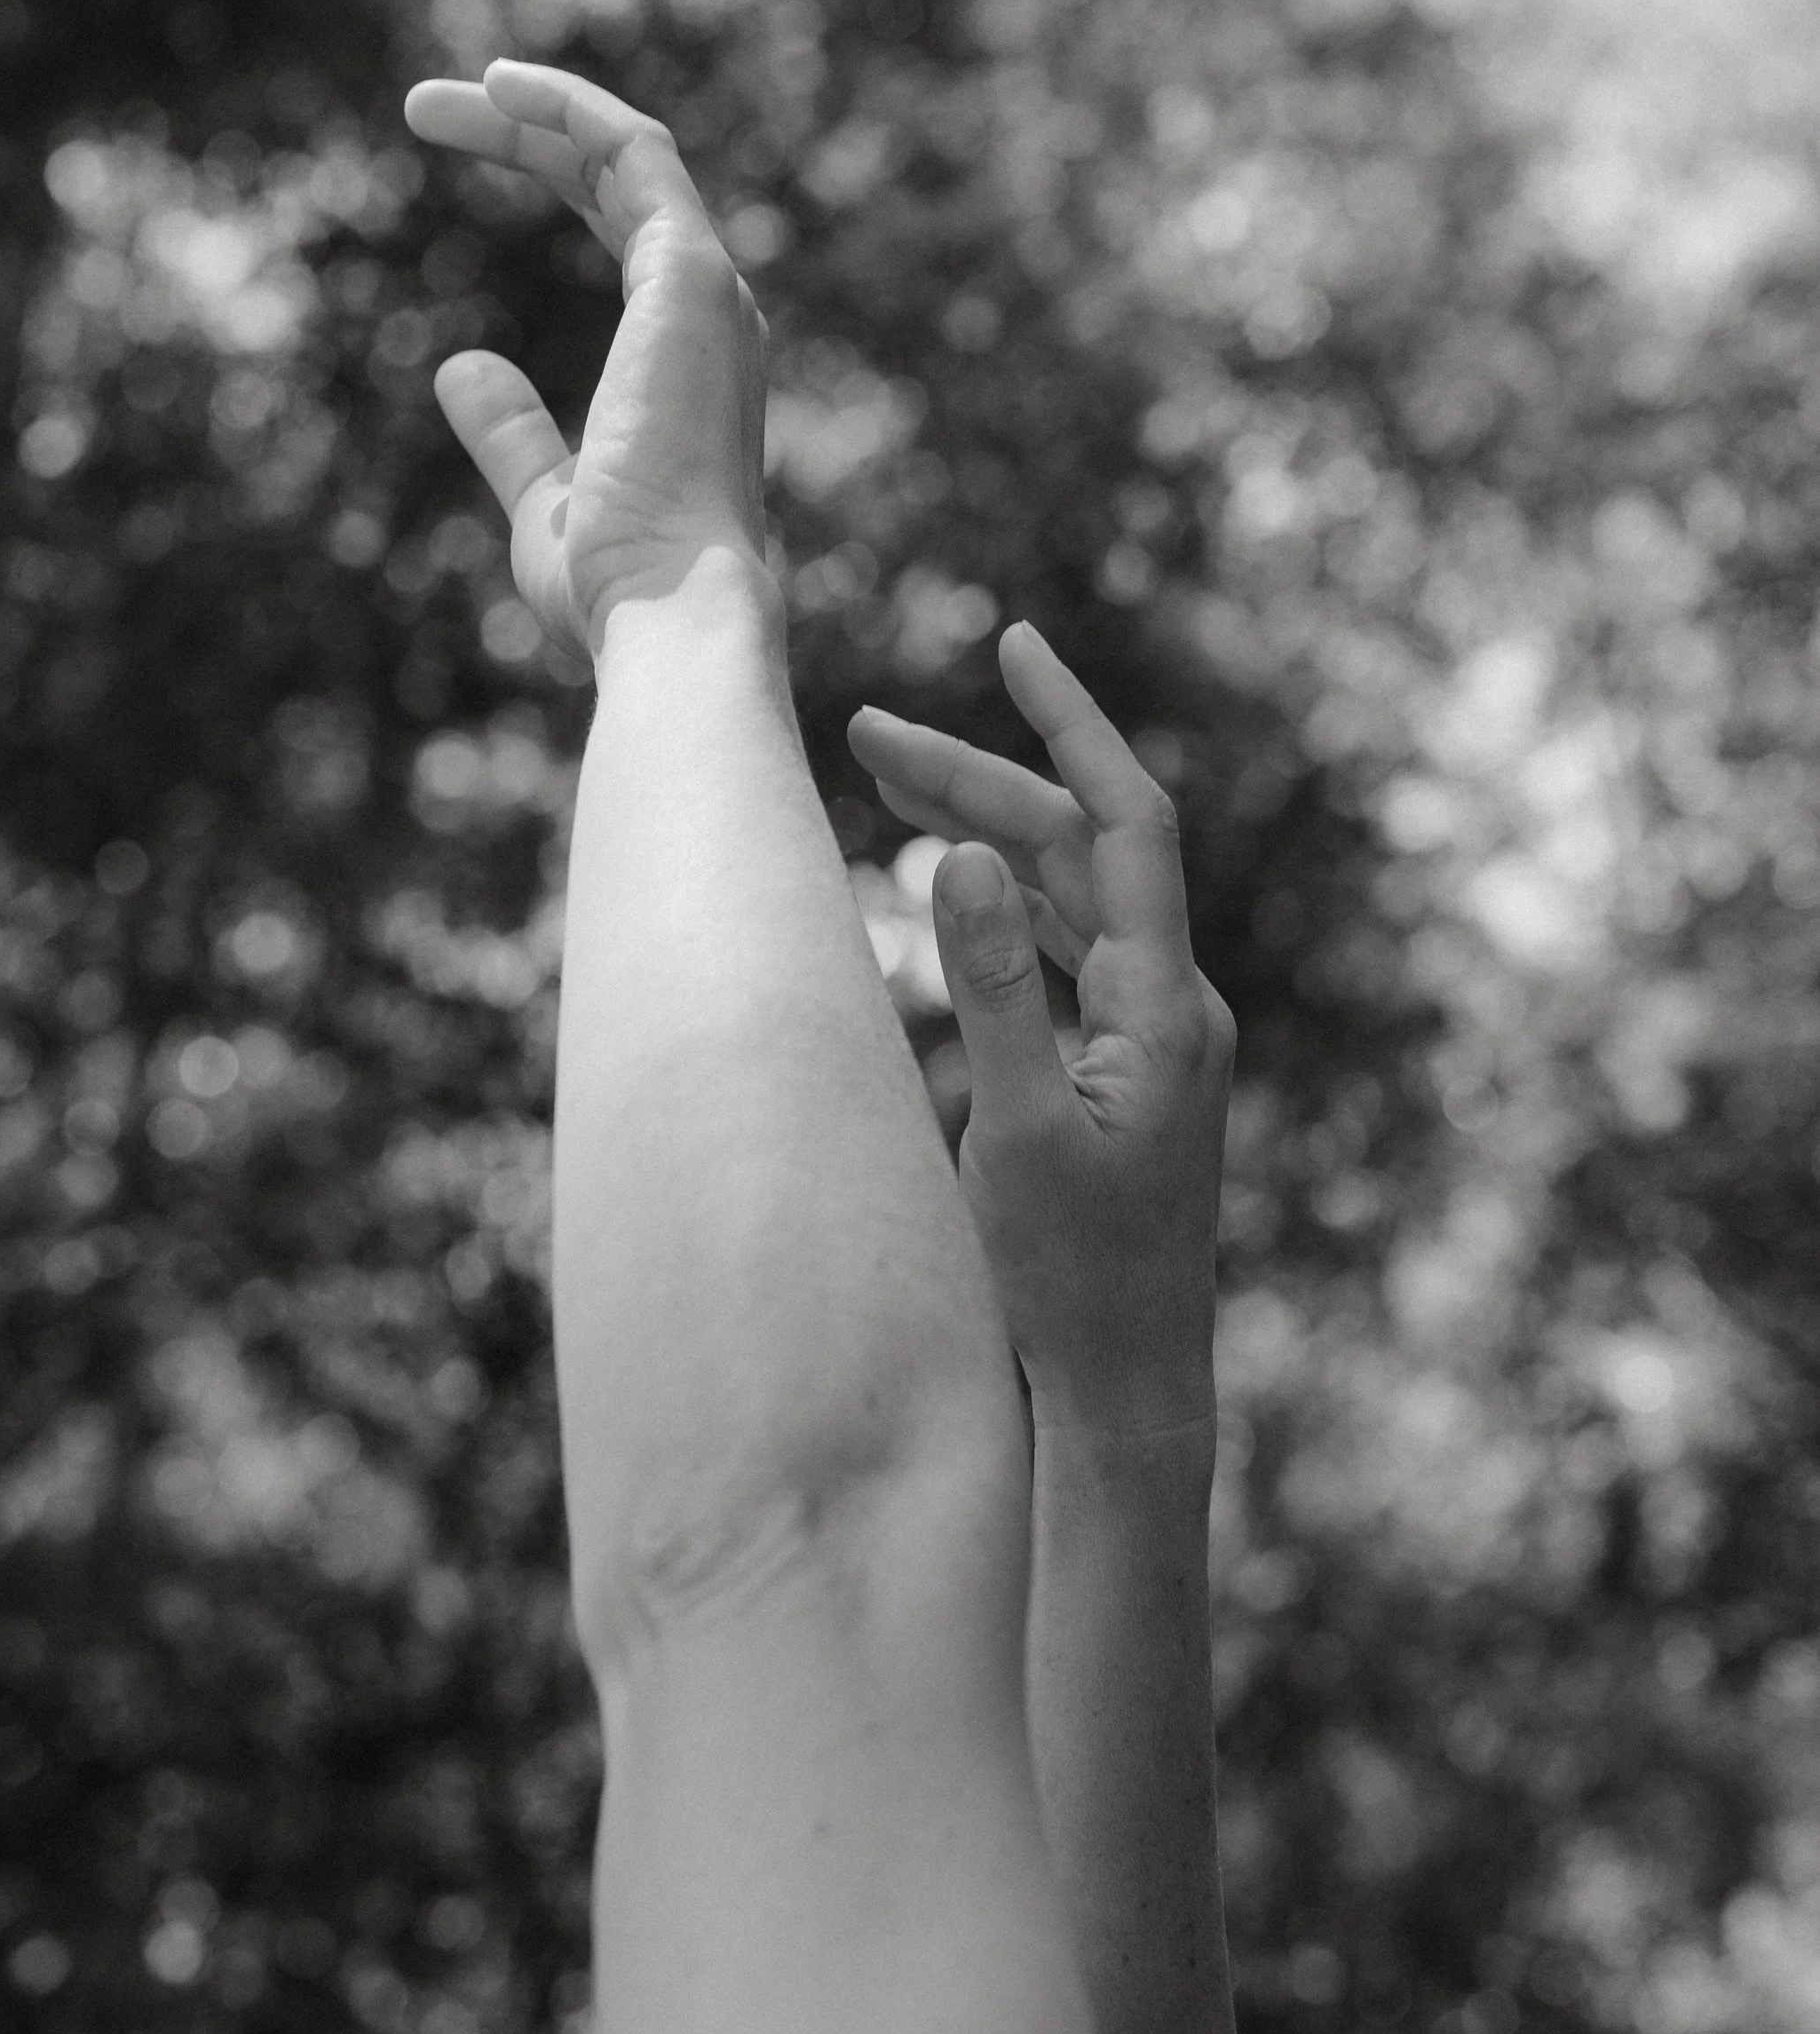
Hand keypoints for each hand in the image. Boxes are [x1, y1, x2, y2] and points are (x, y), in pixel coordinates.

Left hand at [402, 60, 770, 672]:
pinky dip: (570, 111)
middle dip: (526, 134)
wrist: (667, 611)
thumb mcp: (541, 499)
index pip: (622, 230)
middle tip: (424, 105)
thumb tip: (459, 367)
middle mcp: (710, 315)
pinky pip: (635, 155)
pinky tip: (500, 87)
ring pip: (626, 156)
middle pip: (617, 183)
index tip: (460, 139)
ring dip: (535, 112)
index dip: (548, 173)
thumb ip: (511, 432)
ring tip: (434, 96)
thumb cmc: (614, 583)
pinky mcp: (690, 277)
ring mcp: (708, 292)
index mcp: (685, 362)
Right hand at [846, 623, 1233, 1441]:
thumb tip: (968, 851)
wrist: (1123, 1391)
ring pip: (1062, 900)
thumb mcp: (1016, 1129)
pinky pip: (1059, 955)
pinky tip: (939, 888)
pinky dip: (996, 908)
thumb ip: (992, 987)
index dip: (1068, 725)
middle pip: (1075, 851)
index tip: (1014, 642)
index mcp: (1164, 1007)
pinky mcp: (1121, 1074)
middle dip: (977, 779)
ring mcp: (1150, 1040)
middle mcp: (1171, 1007)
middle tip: (862, 734)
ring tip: (882, 784)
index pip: (1123, 823)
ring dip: (982, 835)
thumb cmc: (1071, 1280)